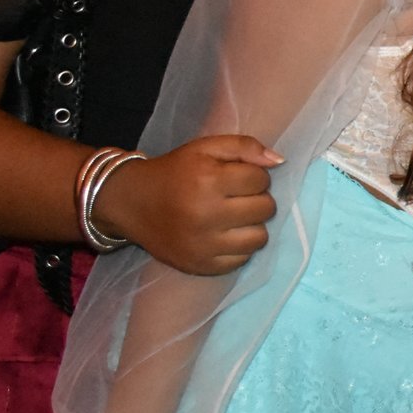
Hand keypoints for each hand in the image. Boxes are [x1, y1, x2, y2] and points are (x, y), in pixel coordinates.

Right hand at [96, 134, 280, 274]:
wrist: (132, 203)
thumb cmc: (175, 172)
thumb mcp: (205, 147)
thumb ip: (244, 146)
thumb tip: (280, 161)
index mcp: (207, 180)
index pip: (261, 179)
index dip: (254, 175)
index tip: (237, 177)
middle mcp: (205, 214)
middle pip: (265, 208)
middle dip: (256, 199)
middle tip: (236, 197)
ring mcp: (203, 245)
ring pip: (259, 237)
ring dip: (252, 225)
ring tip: (234, 217)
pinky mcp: (201, 266)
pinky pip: (242, 259)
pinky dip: (238, 247)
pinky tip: (223, 234)